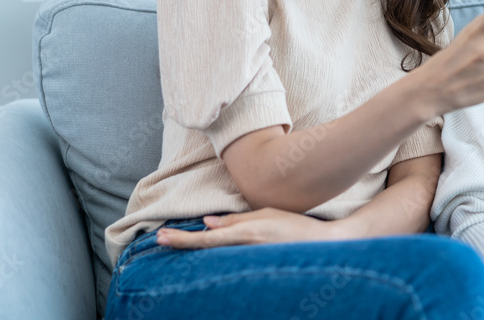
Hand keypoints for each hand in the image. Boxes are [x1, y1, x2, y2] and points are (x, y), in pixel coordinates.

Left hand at [155, 207, 341, 249]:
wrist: (323, 247)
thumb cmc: (296, 227)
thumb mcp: (265, 215)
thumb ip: (236, 220)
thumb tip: (208, 223)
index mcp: (247, 234)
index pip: (207, 239)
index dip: (183, 239)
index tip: (162, 237)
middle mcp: (245, 250)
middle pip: (206, 251)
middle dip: (183, 244)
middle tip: (160, 239)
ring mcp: (250, 261)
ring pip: (216, 257)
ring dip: (197, 249)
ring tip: (176, 241)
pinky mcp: (255, 267)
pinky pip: (229, 261)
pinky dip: (214, 255)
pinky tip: (205, 252)